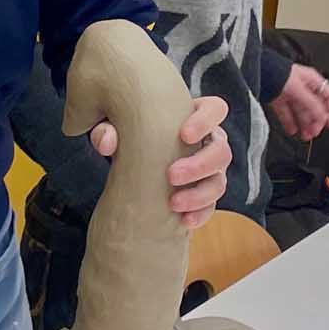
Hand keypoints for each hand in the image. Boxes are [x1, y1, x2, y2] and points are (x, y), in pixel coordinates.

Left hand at [89, 95, 230, 228]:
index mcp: (194, 117)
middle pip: (222, 151)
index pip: (215, 109)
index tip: (184, 135)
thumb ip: (108, 130)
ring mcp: (210, 171)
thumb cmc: (128, 134)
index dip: (206, 121)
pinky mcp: (204, 196)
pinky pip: (211, 206)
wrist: (128, 165)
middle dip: (200, 165)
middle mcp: (209, 143)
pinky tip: (183, 221)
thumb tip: (106, 142)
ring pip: (220, 181)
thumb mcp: (116, 127)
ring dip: (199, 194)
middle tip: (171, 175)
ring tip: (173, 203)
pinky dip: (200, 214)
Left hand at [270, 64, 328, 141]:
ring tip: (305, 136)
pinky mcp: (278, 99)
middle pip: (315, 107)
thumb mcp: (299, 90)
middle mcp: (302, 86)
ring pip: (301, 112)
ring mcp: (290, 93)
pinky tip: (292, 131)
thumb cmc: (278, 73)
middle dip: (316, 121)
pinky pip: (287, 113)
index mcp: (312, 80)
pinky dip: (290, 123)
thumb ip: (312, 104)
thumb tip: (323, 117)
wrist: (257, 71)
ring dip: (305, 125)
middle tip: (315, 132)